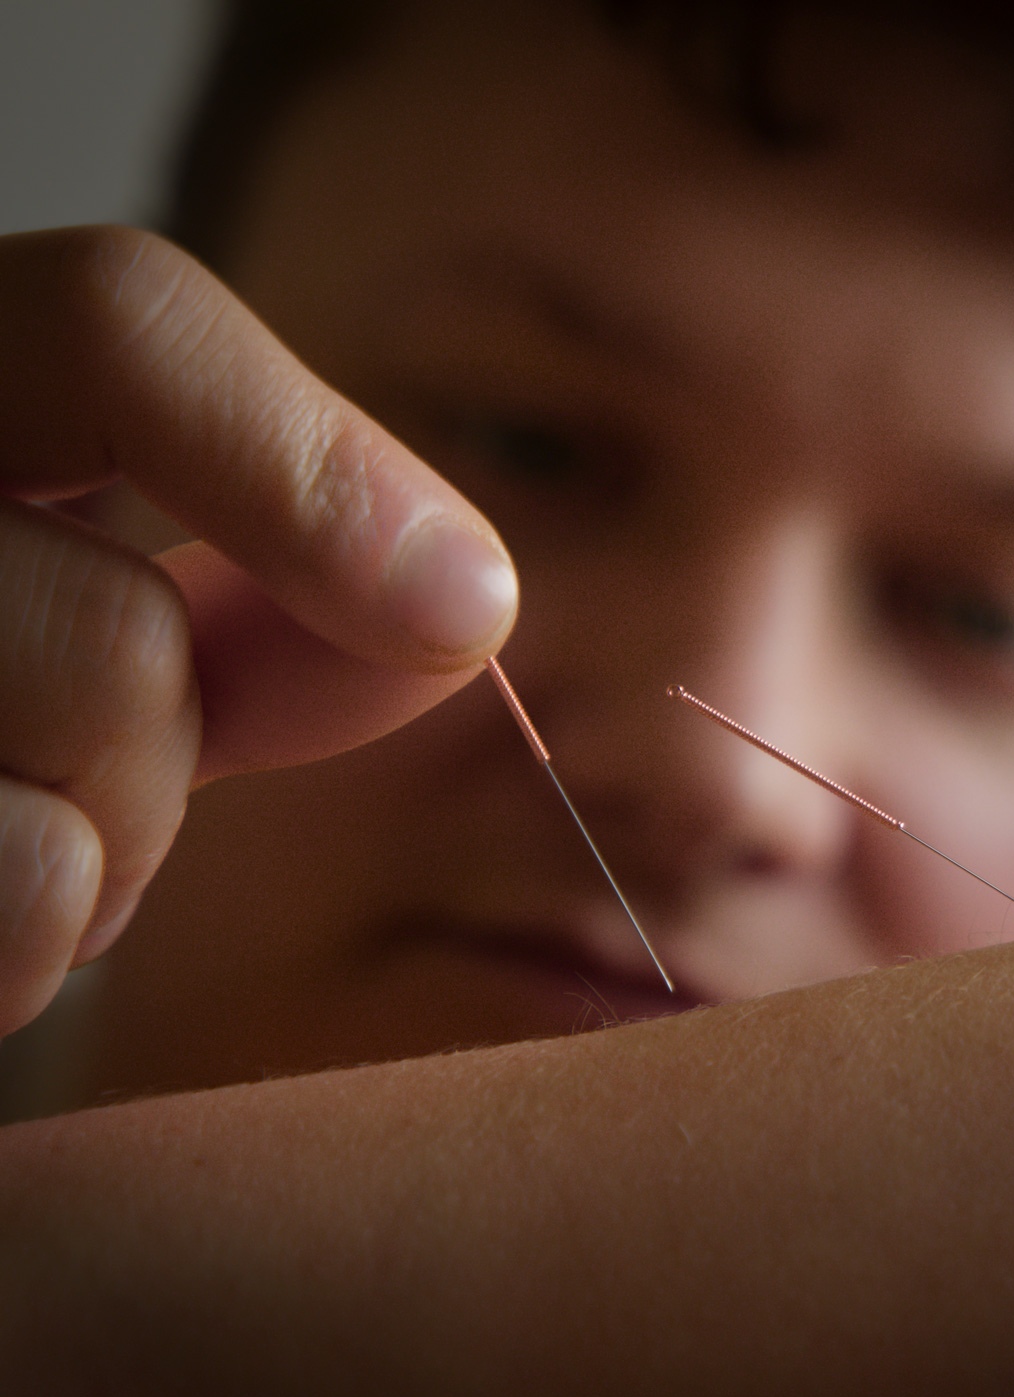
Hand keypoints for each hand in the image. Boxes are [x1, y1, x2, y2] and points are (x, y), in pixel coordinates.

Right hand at [0, 226, 517, 1036]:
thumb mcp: (80, 622)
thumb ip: (249, 603)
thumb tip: (458, 597)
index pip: (122, 328)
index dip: (315, 475)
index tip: (467, 613)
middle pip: (124, 634)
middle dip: (159, 757)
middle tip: (89, 793)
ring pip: (68, 764)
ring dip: (87, 864)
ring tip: (1, 849)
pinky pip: (1, 898)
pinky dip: (17, 950)